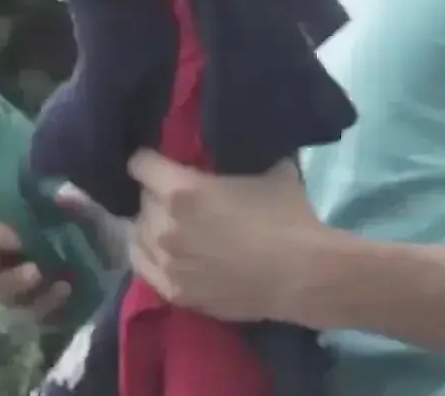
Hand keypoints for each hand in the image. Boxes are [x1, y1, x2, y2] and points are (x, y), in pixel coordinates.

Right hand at [0, 184, 127, 326]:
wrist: (132, 265)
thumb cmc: (102, 230)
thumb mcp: (93, 212)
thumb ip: (76, 202)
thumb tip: (59, 193)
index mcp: (11, 225)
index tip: (11, 229)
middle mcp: (7, 257)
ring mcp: (22, 288)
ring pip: (1, 291)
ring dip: (14, 282)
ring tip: (37, 272)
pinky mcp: (42, 313)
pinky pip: (34, 314)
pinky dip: (47, 302)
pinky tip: (65, 289)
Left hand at [126, 149, 324, 322]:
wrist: (305, 276)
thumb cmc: (289, 219)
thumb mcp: (270, 172)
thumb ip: (243, 161)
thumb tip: (246, 151)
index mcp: (182, 190)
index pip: (141, 164)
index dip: (150, 160)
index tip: (159, 161)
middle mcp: (165, 225)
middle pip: (143, 199)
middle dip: (157, 194)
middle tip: (178, 197)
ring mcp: (167, 262)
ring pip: (138, 233)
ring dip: (152, 225)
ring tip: (171, 226)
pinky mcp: (175, 292)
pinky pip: (142, 266)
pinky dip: (148, 254)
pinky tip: (161, 251)